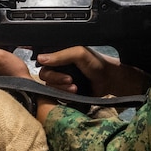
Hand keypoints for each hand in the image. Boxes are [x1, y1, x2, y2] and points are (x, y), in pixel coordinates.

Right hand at [36, 47, 150, 96]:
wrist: (109, 80)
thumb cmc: (96, 63)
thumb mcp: (79, 53)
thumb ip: (61, 55)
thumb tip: (41, 58)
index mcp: (59, 57)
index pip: (43, 61)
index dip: (45, 65)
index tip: (52, 68)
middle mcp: (58, 69)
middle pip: (45, 76)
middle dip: (56, 80)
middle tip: (69, 80)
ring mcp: (61, 82)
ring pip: (50, 88)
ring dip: (62, 89)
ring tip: (75, 87)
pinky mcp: (65, 94)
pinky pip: (57, 97)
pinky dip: (65, 96)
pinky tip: (75, 94)